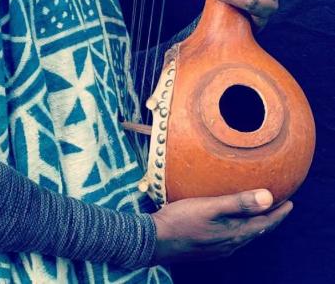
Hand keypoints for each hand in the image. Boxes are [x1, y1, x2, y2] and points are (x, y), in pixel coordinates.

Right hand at [152, 189, 292, 262]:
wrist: (155, 242)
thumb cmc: (180, 221)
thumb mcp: (210, 207)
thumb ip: (238, 203)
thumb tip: (268, 197)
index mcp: (234, 234)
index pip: (265, 224)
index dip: (279, 213)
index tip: (290, 203)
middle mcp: (230, 245)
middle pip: (257, 231)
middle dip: (270, 218)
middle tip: (279, 205)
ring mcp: (219, 249)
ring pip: (245, 235)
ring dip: (255, 223)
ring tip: (259, 211)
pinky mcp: (208, 248)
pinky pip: (233, 238)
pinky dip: (241, 227)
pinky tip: (232, 221)